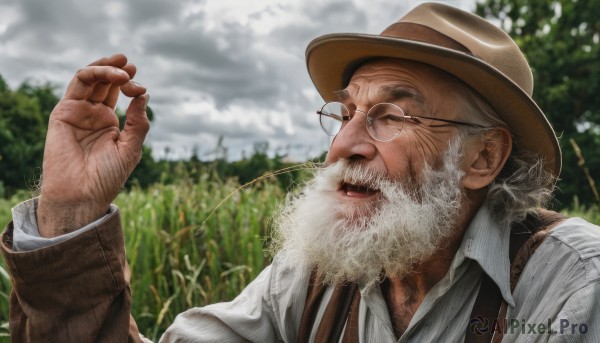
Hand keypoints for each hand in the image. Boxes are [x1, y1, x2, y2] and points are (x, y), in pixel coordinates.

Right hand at [37, 54, 148, 236]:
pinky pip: (78, 84)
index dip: (132, 87)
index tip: (142, 90)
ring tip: (124, 65)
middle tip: (133, 66)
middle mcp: (92, 114)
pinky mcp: (64, 112)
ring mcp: (77, 112)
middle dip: (120, 70)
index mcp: (108, 123)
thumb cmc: (106, 177)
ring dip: (107, 67)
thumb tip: (144, 95)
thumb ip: (138, 123)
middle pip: (104, 82)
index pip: (119, 93)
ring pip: (90, 78)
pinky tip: (114, 76)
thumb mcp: (131, 148)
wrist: (82, 194)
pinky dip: (96, 73)